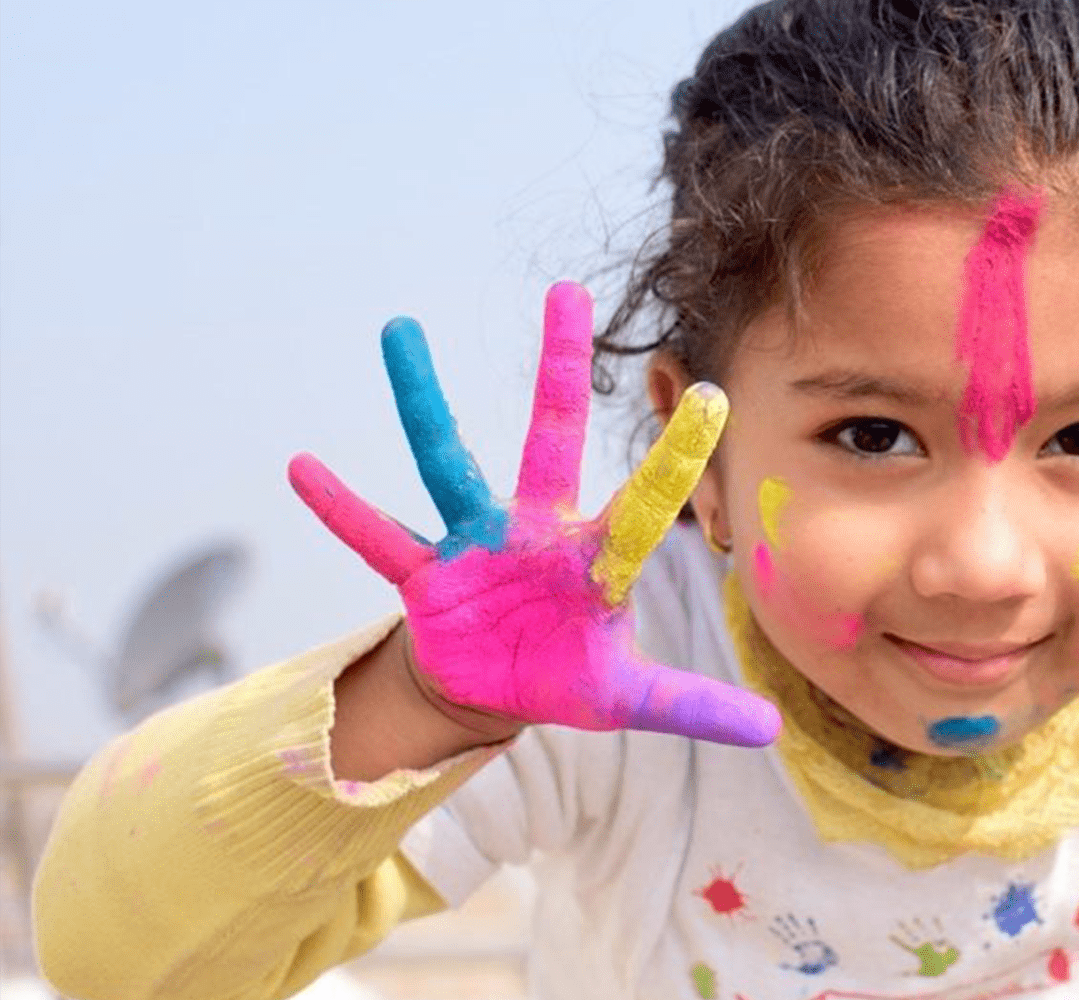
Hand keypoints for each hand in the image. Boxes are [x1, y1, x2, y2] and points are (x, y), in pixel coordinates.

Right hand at [289, 281, 779, 747]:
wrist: (493, 686)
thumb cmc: (566, 674)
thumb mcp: (627, 699)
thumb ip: (692, 704)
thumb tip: (772, 730)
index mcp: (595, 559)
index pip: (646, 505)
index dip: (676, 459)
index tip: (714, 397)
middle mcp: (536, 531)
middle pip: (551, 438)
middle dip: (561, 370)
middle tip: (567, 291)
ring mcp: (476, 543)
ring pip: (446, 462)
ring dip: (422, 401)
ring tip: (399, 329)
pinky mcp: (425, 574)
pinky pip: (377, 537)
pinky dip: (341, 509)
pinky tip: (301, 466)